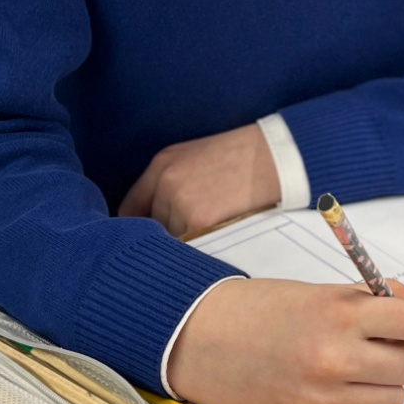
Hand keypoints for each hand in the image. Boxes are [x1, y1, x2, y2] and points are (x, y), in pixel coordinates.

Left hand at [119, 124, 280, 239]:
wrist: (273, 157)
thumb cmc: (240, 157)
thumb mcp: (196, 157)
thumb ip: (170, 181)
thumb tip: (155, 216)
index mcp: (162, 164)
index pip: (130, 207)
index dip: (138, 224)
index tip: (145, 235)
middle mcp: (165, 182)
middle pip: (151, 226)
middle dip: (168, 232)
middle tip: (193, 228)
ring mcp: (180, 202)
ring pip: (172, 239)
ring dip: (187, 240)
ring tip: (214, 225)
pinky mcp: (199, 221)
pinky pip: (190, 246)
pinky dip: (202, 245)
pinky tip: (220, 232)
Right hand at [166, 278, 403, 403]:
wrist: (202, 341)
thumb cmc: (263, 310)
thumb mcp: (322, 292)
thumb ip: (380, 298)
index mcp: (340, 315)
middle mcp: (334, 359)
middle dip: (402, 354)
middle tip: (380, 345)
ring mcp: (322, 399)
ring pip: (392, 399)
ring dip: (382, 383)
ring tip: (352, 367)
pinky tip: (328, 387)